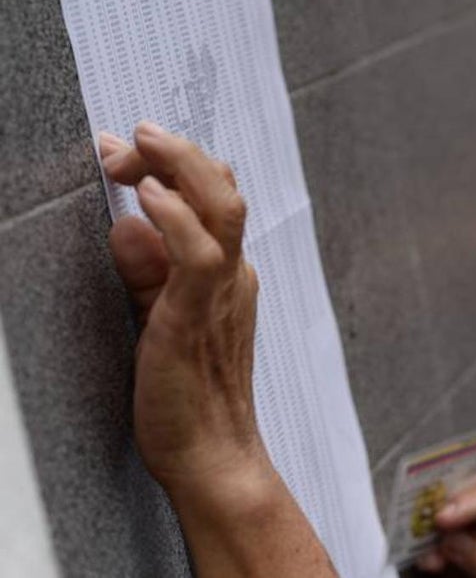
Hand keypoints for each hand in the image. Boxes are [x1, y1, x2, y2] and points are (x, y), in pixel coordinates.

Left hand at [100, 122, 266, 492]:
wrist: (211, 455)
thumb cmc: (186, 397)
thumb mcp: (159, 318)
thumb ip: (145, 272)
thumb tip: (125, 225)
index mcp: (228, 274)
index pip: (214, 200)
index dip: (175, 164)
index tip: (128, 153)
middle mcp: (233, 274)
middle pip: (223, 189)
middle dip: (175, 151)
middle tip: (131, 137)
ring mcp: (223, 292)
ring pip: (222, 206)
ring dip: (181, 164)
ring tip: (143, 140)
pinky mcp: (198, 315)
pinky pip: (198, 253)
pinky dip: (176, 217)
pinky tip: (149, 196)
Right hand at [416, 477, 475, 577]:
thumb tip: (453, 538)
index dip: (468, 503)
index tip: (443, 518)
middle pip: (473, 494)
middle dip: (447, 506)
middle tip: (426, 522)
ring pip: (453, 512)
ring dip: (434, 528)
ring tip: (423, 548)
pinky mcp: (463, 546)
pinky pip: (442, 538)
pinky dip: (430, 547)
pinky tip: (427, 560)